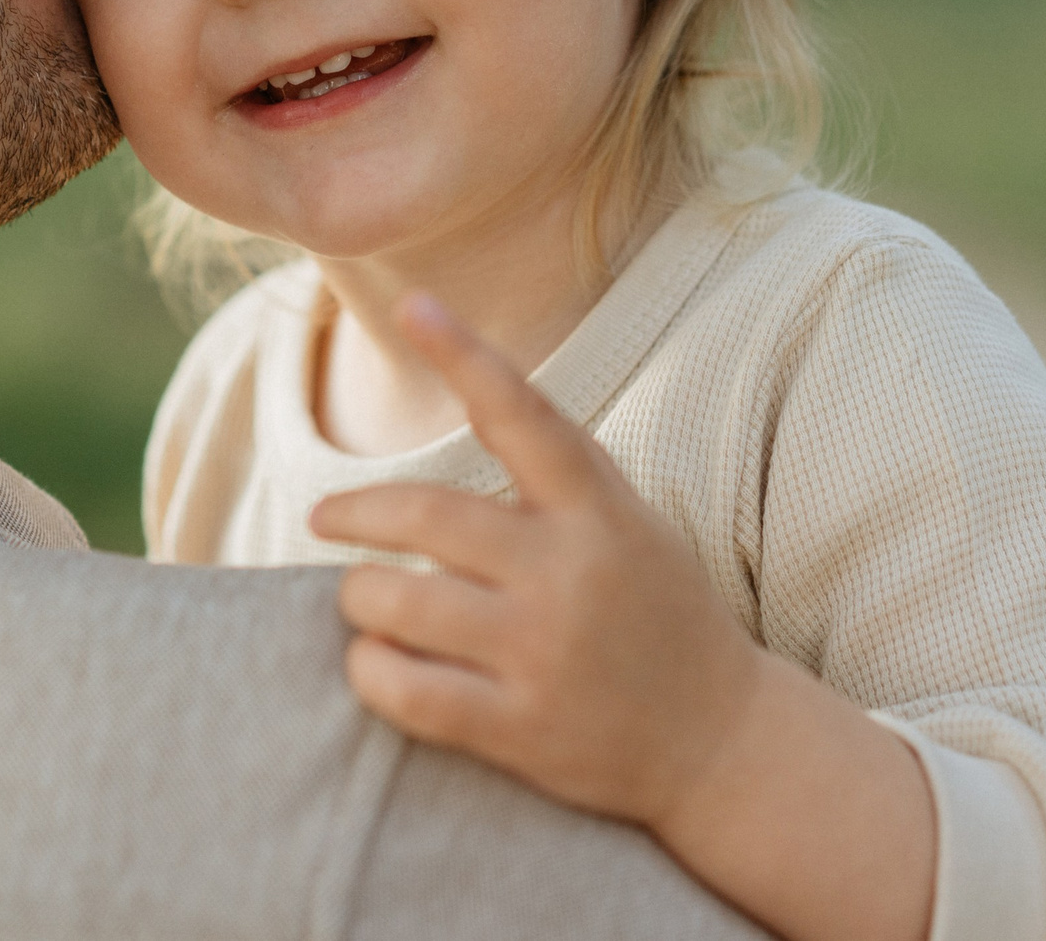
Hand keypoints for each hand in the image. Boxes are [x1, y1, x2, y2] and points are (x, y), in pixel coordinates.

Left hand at [307, 293, 767, 832]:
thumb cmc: (657, 613)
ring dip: (358, 594)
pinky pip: (405, 689)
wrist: (722, 741)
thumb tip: (464, 412)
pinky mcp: (519, 727)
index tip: (411, 303)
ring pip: (395, 601)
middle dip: (353, 510)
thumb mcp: (626, 522)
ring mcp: (542, 652)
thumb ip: (552, 477)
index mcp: (597, 508)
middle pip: (423, 514)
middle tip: (323, 516)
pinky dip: (369, 669)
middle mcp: (568, 572)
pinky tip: (374, 660)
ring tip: (362, 596)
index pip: (521, 412)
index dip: (462, 353)